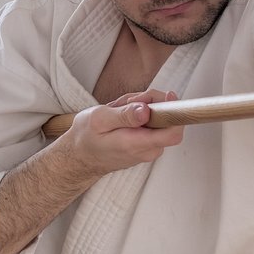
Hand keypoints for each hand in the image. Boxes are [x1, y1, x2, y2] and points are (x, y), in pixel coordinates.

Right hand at [60, 89, 184, 176]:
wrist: (79, 157)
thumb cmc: (86, 138)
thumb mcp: (99, 119)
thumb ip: (125, 115)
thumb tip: (146, 110)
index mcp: (136, 144)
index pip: (173, 133)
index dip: (174, 112)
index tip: (166, 96)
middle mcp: (147, 150)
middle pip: (166, 120)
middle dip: (151, 102)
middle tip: (128, 101)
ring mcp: (148, 150)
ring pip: (158, 119)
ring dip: (142, 108)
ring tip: (119, 110)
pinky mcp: (146, 146)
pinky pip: (151, 125)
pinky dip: (140, 115)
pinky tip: (122, 117)